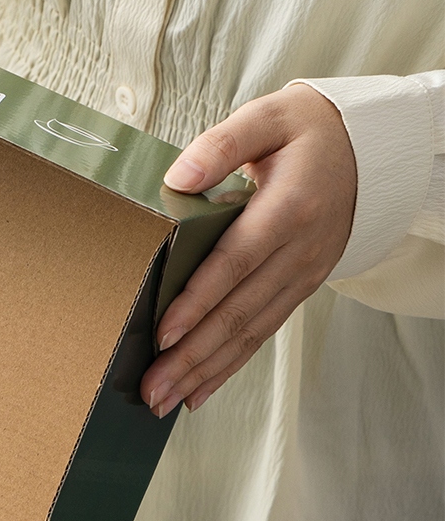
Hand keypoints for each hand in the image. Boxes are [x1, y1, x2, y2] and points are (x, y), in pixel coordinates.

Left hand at [142, 85, 356, 415]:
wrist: (370, 149)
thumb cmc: (307, 133)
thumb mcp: (268, 119)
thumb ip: (221, 146)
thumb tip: (176, 179)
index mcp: (288, 208)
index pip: (235, 263)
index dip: (198, 301)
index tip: (163, 334)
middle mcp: (299, 251)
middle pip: (239, 312)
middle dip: (191, 356)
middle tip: (150, 388)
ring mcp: (303, 275)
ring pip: (250, 332)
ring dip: (204, 371)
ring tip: (163, 401)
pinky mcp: (300, 288)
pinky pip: (262, 333)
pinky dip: (229, 366)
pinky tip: (198, 391)